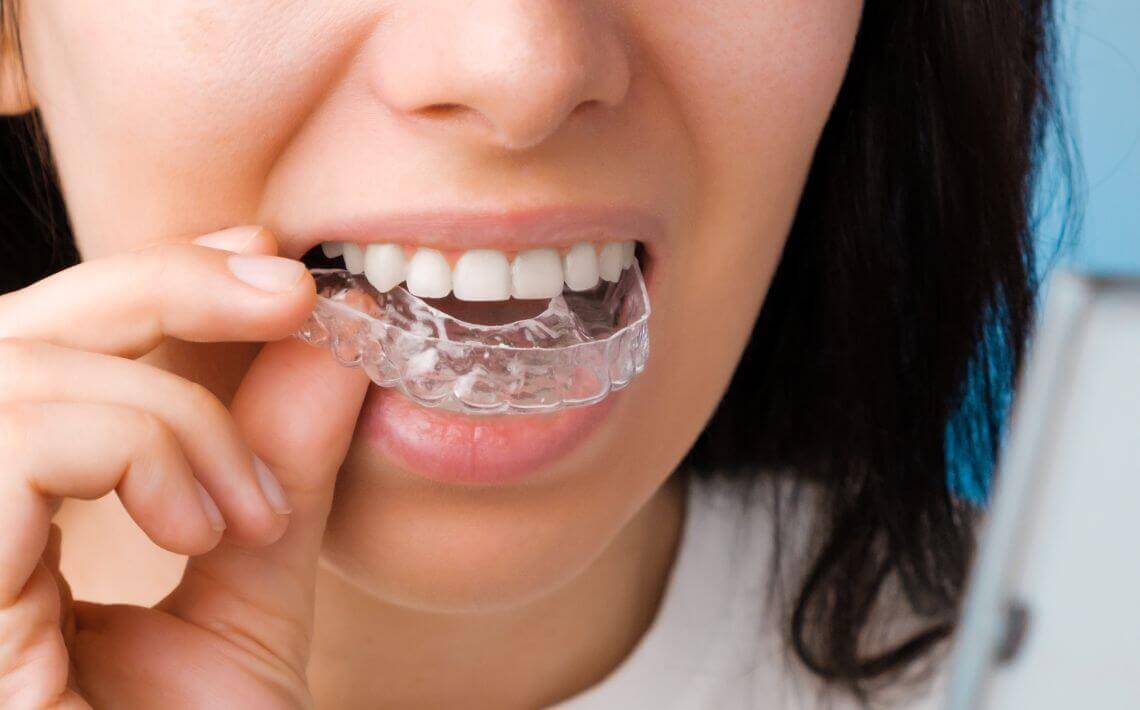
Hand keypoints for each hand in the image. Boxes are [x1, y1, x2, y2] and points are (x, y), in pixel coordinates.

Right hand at [0, 227, 369, 707]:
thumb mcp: (245, 602)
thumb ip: (277, 476)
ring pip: (15, 367)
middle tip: (293, 294)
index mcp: (4, 522)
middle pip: (14, 327)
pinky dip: (127, 449)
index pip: (48, 351)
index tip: (266, 263)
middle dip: (160, 283)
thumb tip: (331, 347)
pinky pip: (10, 436)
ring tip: (237, 512)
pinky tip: (193, 530)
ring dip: (166, 411)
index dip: (148, 280)